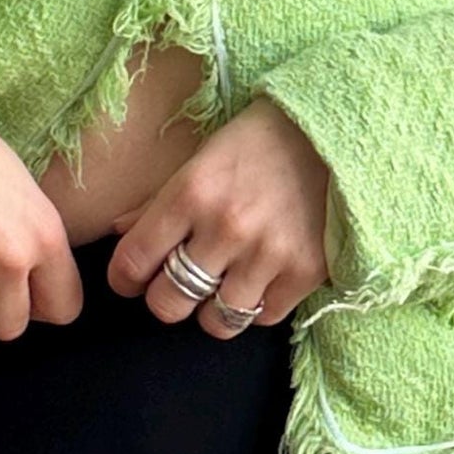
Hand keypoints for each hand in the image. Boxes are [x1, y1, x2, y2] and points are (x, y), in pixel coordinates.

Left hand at [105, 95, 331, 335]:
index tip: (132, 280)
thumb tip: (119, 232)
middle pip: (169, 303)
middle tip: (179, 287)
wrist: (334, 133)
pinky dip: (259, 307)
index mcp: (190, 193)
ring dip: (214, 309)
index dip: (124, 280)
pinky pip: (264, 317)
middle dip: (167, 300)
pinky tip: (261, 280)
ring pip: (217, 320)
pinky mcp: (305, 271)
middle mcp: (225, 227)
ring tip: (224, 286)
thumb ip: (158, 201)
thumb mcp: (201, 159)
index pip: (132, 261)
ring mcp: (267, 253)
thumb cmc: (259, 143)